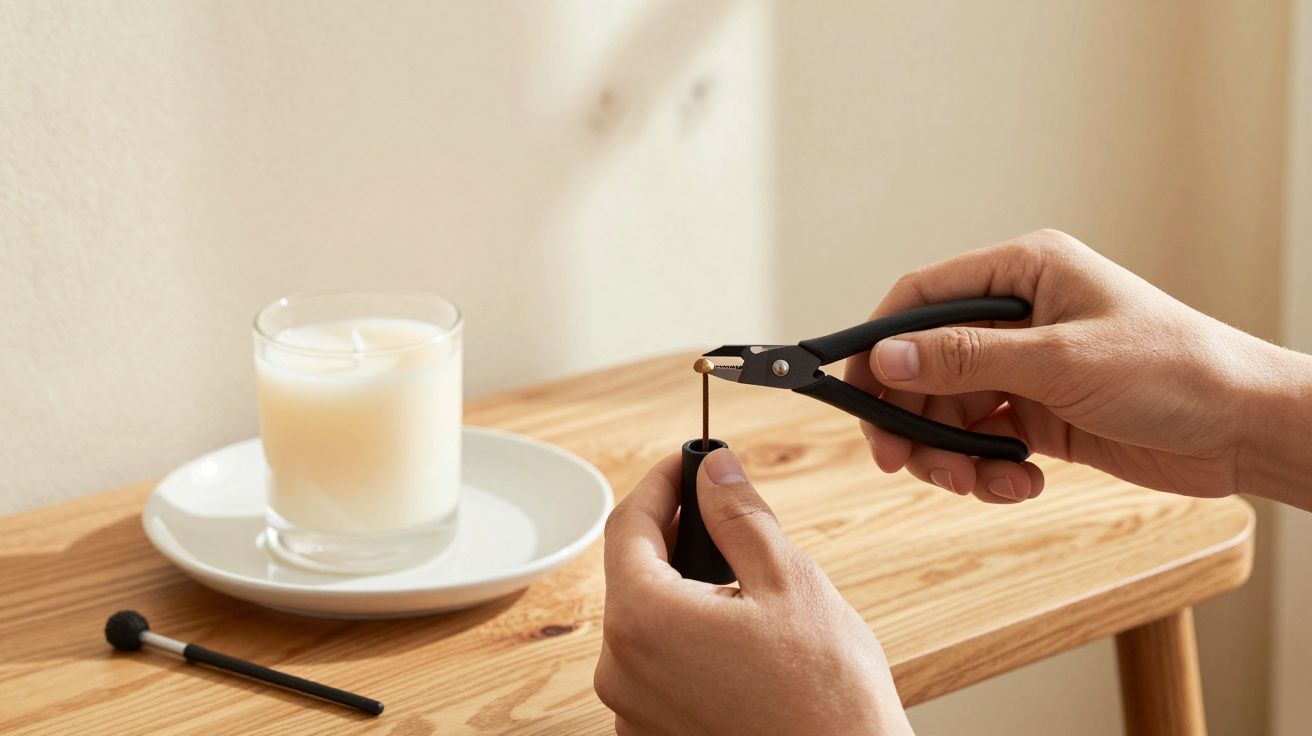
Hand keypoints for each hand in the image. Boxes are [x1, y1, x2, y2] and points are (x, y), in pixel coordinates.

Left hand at [594, 449, 912, 735]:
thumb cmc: (827, 699)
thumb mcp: (789, 583)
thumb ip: (740, 517)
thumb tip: (715, 472)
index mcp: (643, 621)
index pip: (627, 525)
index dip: (659, 483)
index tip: (687, 462)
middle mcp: (621, 671)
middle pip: (632, 574)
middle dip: (674, 535)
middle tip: (722, 511)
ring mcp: (633, 710)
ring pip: (646, 621)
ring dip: (681, 589)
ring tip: (741, 581)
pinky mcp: (652, 735)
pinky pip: (656, 666)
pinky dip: (685, 638)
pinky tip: (735, 636)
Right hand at [845, 228, 1311, 507]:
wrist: (1243, 430)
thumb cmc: (1174, 370)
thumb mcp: (1060, 362)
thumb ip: (967, 359)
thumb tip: (887, 355)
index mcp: (1023, 272)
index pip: (922, 297)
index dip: (878, 342)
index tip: (852, 389)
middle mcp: (1018, 316)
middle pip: (925, 362)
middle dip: (909, 415)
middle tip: (896, 460)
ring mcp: (1026, 367)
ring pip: (948, 409)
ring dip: (948, 453)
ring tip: (973, 482)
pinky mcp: (1038, 414)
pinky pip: (982, 442)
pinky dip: (986, 470)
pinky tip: (1019, 484)